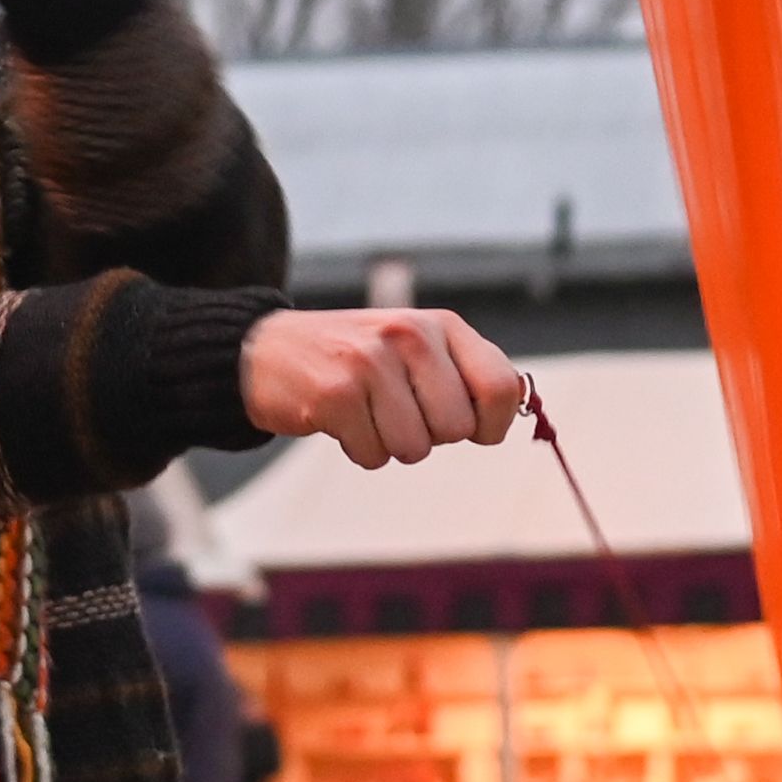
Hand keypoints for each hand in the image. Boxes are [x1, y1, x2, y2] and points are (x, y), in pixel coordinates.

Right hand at [240, 310, 524, 468]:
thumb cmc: (356, 358)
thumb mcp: (415, 347)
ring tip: (365, 412)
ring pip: (415, 448)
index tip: (472, 429)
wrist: (267, 349)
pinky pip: (374, 456)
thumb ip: (465, 372)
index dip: (491, 424)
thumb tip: (514, 405)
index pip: (500, 387)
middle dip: (429, 435)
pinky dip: (359, 450)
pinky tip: (341, 419)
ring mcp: (371, 362)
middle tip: (395, 411)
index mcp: (440, 325)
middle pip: (457, 428)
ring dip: (390, 444)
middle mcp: (409, 335)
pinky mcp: (336, 394)